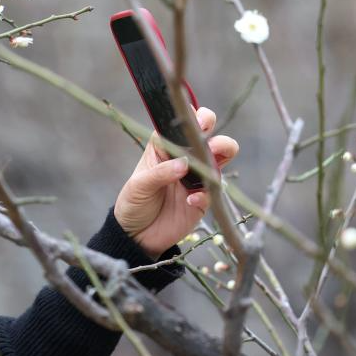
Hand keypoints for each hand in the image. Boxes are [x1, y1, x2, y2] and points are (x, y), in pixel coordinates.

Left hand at [114, 107, 238, 258]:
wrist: (137, 235)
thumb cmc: (134, 203)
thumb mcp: (139, 186)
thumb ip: (160, 173)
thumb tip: (183, 164)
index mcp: (165, 148)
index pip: (182, 128)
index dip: (193, 120)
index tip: (199, 121)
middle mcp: (184, 159)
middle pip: (208, 138)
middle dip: (215, 135)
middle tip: (210, 142)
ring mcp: (195, 179)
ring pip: (219, 160)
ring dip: (221, 155)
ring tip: (212, 159)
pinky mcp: (202, 200)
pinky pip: (213, 192)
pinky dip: (205, 194)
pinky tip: (191, 200)